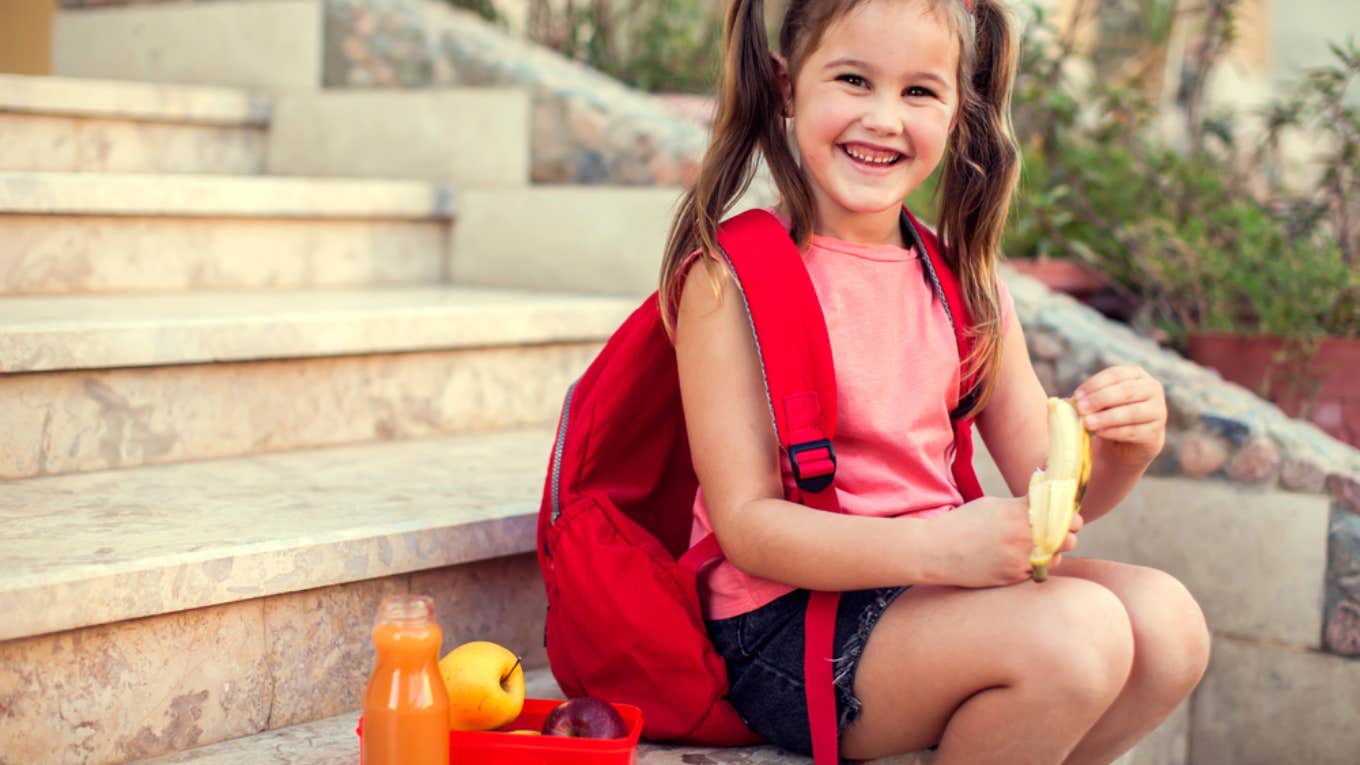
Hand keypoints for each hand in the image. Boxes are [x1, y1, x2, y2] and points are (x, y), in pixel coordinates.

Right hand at [929, 496, 1079, 587]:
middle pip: (1069, 538)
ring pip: (1055, 558)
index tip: (1065, 515)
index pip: (1065, 513)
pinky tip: (1017, 559)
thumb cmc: (963, 523)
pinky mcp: (1013, 578)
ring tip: (1032, 546)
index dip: (1069, 515)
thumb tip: (1046, 502)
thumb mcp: (993, 505)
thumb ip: (1022, 506)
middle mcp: (1024, 536)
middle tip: (1057, 532)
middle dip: (1066, 535)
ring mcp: (1020, 560)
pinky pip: (1036, 572)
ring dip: (1051, 552)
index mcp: (1020, 513)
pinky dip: (1032, 565)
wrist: (936, 550)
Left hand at [1073, 365, 1166, 466]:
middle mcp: (1152, 389)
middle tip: (1080, 408)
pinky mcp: (1155, 432)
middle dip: (1100, 399)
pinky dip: (1114, 432)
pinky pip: (1133, 431)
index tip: (1076, 395)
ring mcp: (1158, 411)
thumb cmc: (1110, 414)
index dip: (1095, 384)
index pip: (1116, 374)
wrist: (1128, 443)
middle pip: (1126, 391)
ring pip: (1132, 412)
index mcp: (1137, 375)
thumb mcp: (1100, 403)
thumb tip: (1061, 403)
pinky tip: (1099, 433)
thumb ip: (1086, 398)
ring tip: (1087, 423)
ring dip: (1107, 417)